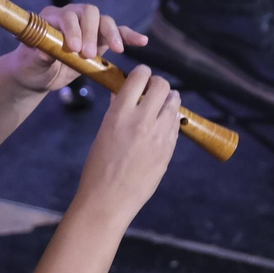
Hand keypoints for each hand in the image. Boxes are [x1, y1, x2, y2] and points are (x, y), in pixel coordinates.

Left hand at [9, 3, 148, 92]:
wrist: (39, 74)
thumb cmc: (31, 67)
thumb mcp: (30, 64)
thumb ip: (38, 56)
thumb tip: (46, 52)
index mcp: (51, 17)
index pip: (66, 16)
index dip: (72, 29)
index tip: (74, 49)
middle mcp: (71, 16)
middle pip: (89, 13)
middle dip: (91, 32)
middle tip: (89, 54)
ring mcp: (87, 26)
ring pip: (104, 20)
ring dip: (111, 34)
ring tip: (118, 50)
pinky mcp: (99, 38)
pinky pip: (117, 33)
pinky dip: (128, 36)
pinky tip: (142, 41)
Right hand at [71, 65, 180, 227]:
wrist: (109, 199)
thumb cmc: (98, 166)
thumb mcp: (103, 131)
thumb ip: (117, 109)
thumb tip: (122, 92)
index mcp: (120, 113)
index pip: (139, 76)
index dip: (142, 73)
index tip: (140, 77)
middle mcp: (142, 120)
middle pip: (162, 86)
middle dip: (157, 84)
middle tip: (151, 90)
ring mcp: (159, 135)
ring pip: (174, 103)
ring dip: (168, 100)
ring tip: (160, 106)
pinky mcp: (169, 150)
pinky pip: (175, 124)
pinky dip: (170, 120)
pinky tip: (161, 125)